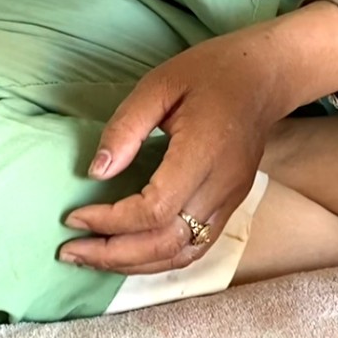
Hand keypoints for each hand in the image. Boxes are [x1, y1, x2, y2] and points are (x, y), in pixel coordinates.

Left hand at [58, 24, 296, 273]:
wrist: (266, 77)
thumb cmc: (211, 72)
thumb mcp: (160, 84)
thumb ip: (126, 128)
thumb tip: (96, 173)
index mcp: (204, 151)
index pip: (155, 209)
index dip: (110, 221)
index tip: (74, 215)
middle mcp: (222, 184)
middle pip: (168, 243)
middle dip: (114, 255)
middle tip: (71, 251)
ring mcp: (232, 199)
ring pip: (183, 253)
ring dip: (135, 264)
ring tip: (93, 258)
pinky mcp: (233, 204)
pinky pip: (197, 246)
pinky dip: (160, 259)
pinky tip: (130, 254)